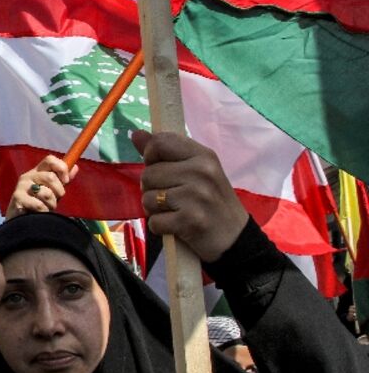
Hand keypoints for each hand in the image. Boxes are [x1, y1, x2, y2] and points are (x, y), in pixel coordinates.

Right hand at [5, 155, 77, 218]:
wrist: (20, 219)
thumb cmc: (38, 203)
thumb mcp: (53, 190)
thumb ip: (62, 180)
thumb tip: (75, 167)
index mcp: (37, 171)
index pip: (50, 160)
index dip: (61, 168)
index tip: (66, 181)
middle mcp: (28, 176)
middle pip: (50, 177)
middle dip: (59, 192)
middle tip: (55, 200)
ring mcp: (22, 186)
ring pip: (46, 193)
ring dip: (51, 204)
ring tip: (46, 208)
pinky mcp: (18, 198)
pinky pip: (39, 205)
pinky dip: (44, 211)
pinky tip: (39, 213)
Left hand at [133, 131, 247, 261]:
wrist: (236, 238)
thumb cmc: (211, 201)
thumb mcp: (195, 171)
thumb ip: (165, 152)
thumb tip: (136, 134)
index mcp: (203, 155)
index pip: (160, 142)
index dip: (151, 156)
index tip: (160, 168)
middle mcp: (202, 172)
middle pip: (148, 174)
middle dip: (152, 189)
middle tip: (172, 198)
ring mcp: (197, 196)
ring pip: (148, 198)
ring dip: (155, 210)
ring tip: (175, 211)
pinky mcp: (190, 220)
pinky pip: (154, 221)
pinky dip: (160, 227)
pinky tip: (177, 226)